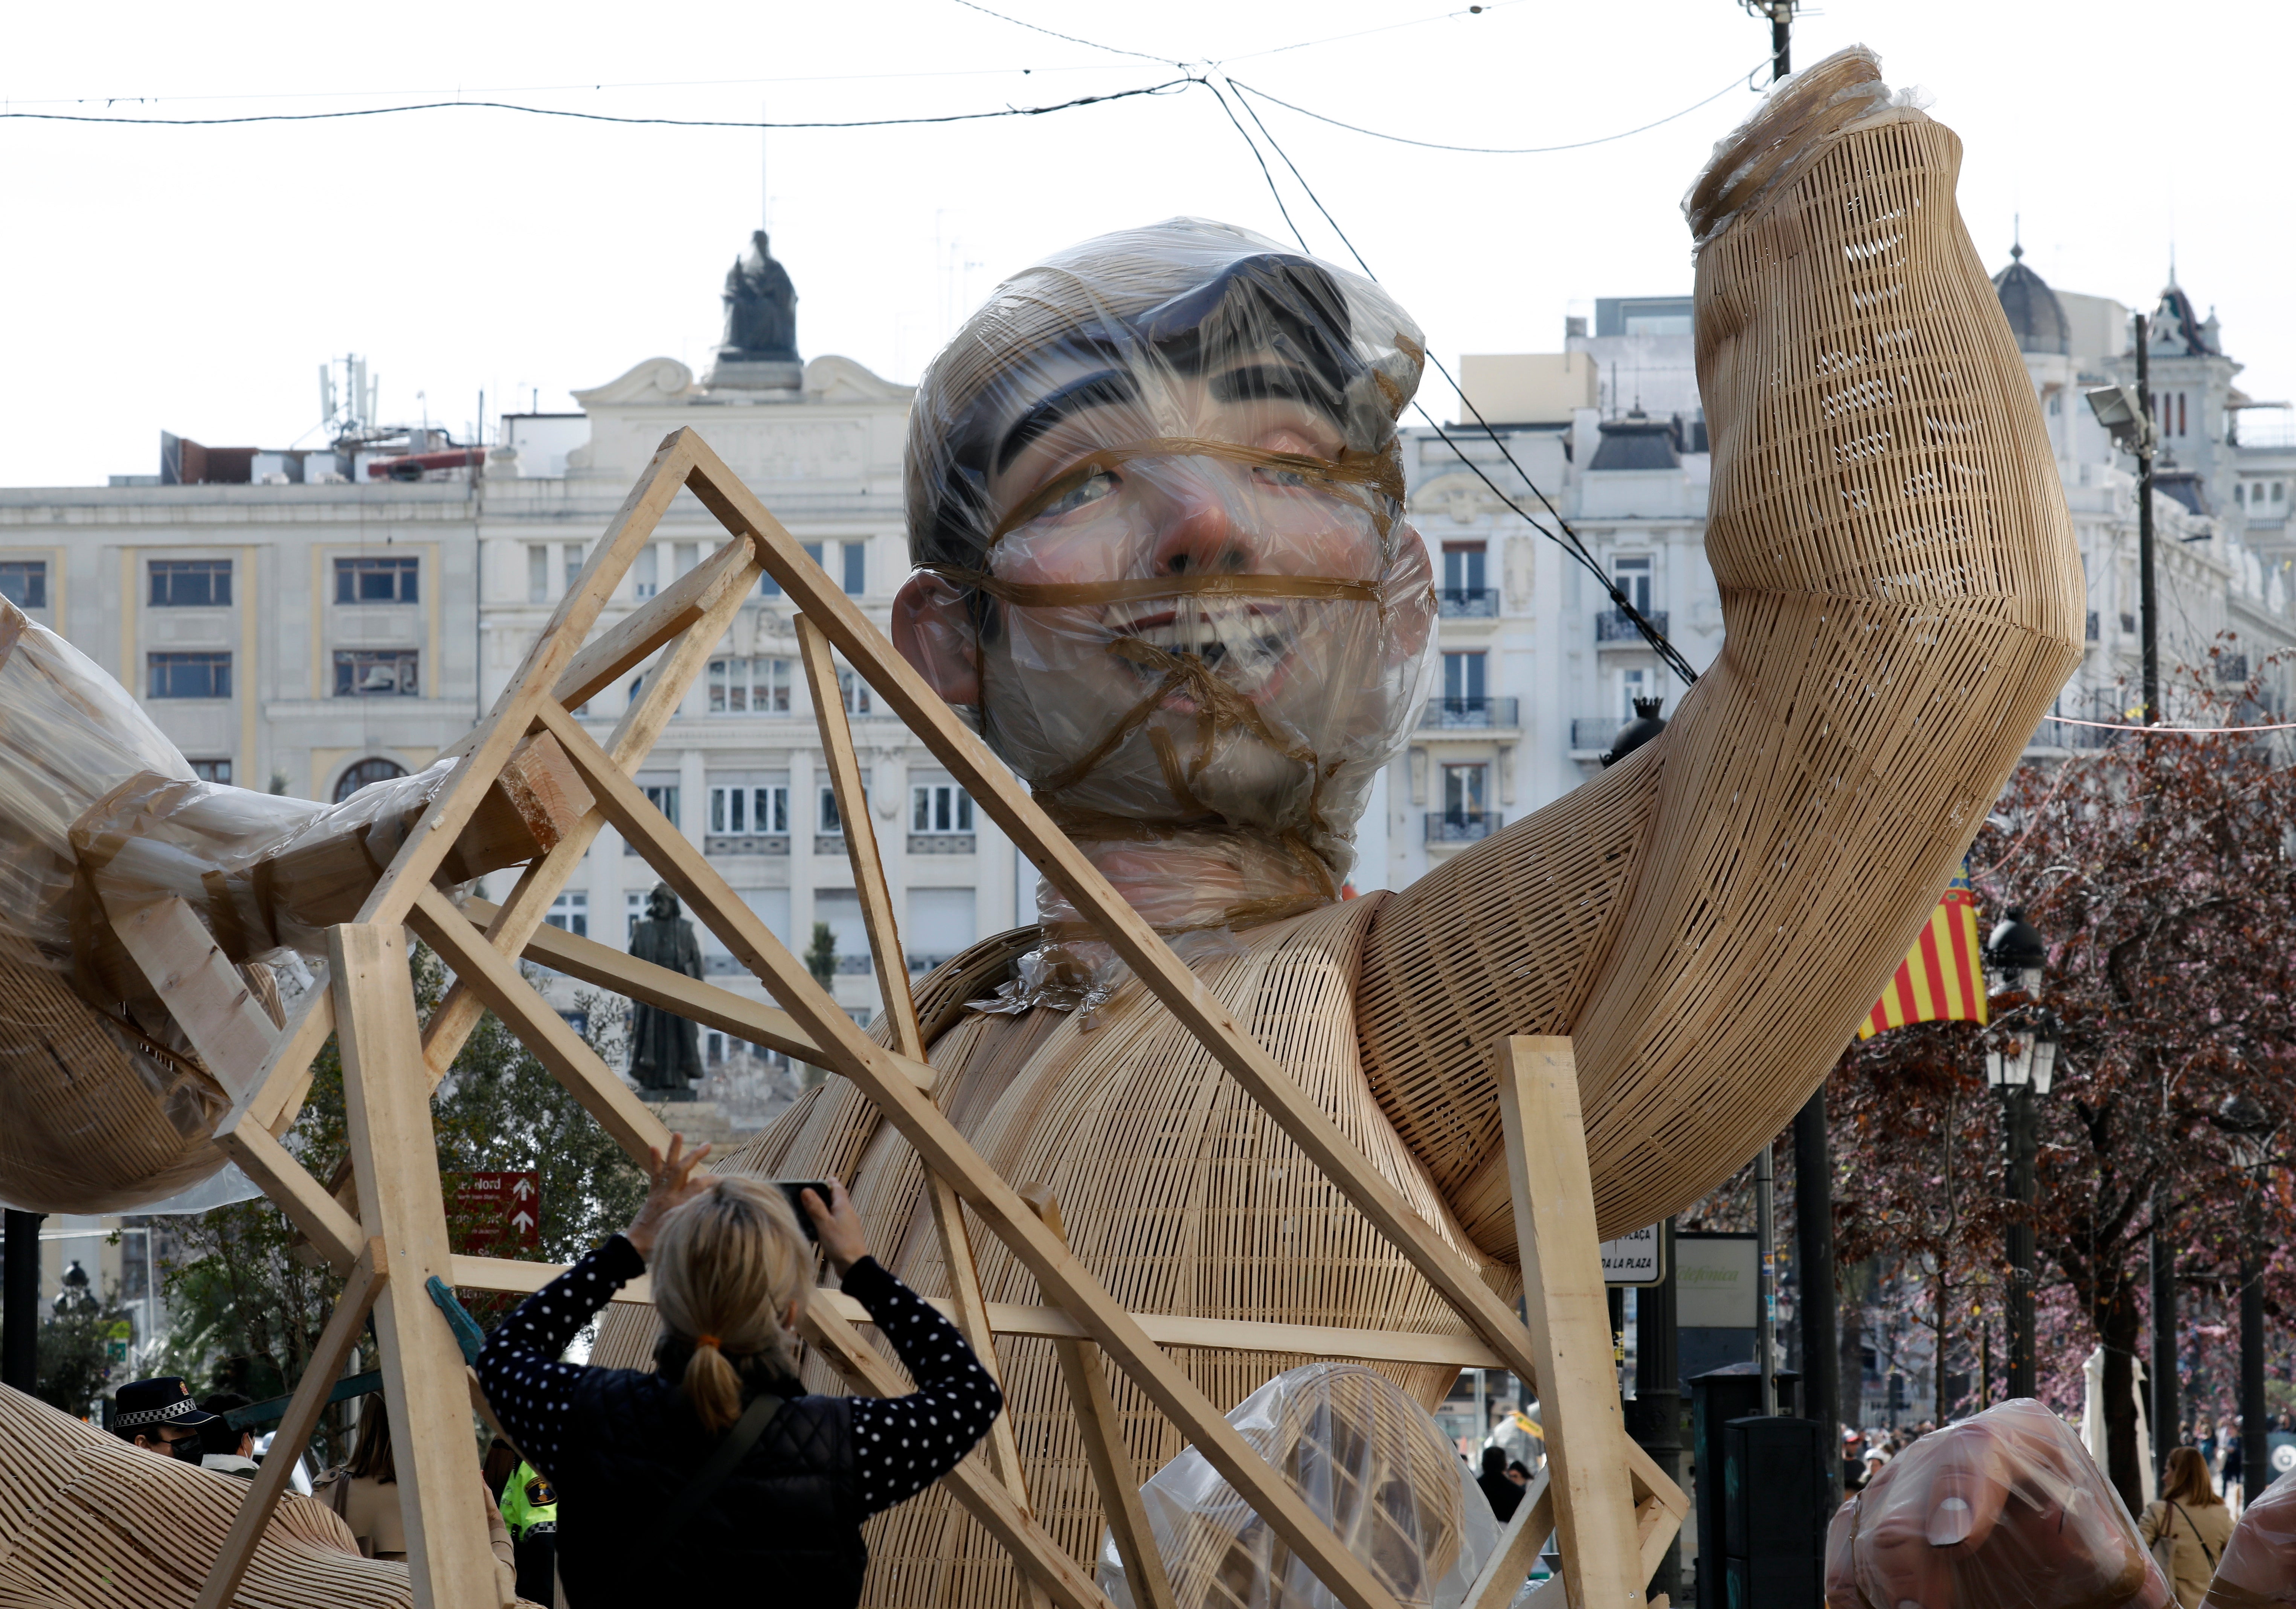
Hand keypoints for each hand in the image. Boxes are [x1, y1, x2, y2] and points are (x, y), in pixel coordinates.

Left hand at [624, 1134, 713, 1261]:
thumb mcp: (681, 1234)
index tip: (727, 1178)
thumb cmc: (659, 1245)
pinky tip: (653, 1147)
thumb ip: (694, 1219)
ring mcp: (659, 1193)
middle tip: (708, 1144)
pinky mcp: (652, 1195)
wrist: (634, 1248)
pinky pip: (655, 1175)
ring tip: (677, 1133)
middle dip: (695, 1156)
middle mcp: (668, 1195)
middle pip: (683, 1170)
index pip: (700, 1185)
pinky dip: (655, 1161)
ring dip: (673, 1150)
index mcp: (678, 1205)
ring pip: (668, 1167)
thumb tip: (711, 1207)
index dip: (714, 1180)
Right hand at [798, 1179, 867, 1276]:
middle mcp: (848, 1214)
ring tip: (811, 1208)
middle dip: (826, 1195)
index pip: (838, 1189)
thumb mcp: (824, 1223)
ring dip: (825, 1209)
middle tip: (813, 1192)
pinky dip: (826, 1221)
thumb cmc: (840, 1243)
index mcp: (844, 1207)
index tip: (824, 1178)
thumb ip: (815, 1207)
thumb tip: (806, 1190)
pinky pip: (834, 1224)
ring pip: (836, 1212)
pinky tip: (817, 1228)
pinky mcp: (845, 1237)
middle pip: (837, 1200)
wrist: (854, 1266)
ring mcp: (848, 1226)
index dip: (831, 1183)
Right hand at [1838, 1403, 2169, 1608]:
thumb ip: (2118, 1570)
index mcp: (2022, 1437)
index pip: (1980, 1448)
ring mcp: (1905, 1482)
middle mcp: (1952, 1449)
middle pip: (1907, 1487)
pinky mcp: (1873, 1520)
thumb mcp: (2116, 1565)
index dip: (1961, 1491)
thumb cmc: (2092, 1562)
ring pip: (1864, 1519)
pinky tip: (1882, 1608)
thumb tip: (2127, 1581)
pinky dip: (1853, 1587)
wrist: (2061, 1568)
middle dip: (1904, 1555)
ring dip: (1880, 1580)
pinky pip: (1844, 1548)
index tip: (1954, 1540)